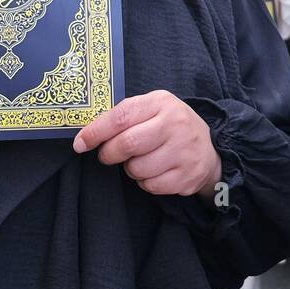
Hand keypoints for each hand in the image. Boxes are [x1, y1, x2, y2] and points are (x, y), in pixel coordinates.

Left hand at [73, 90, 222, 197]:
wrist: (209, 148)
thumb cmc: (169, 126)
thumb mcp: (152, 109)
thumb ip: (124, 117)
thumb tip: (87, 135)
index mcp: (161, 103)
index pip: (121, 116)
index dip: (96, 132)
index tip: (80, 143)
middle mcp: (175, 124)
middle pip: (127, 144)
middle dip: (109, 153)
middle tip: (108, 155)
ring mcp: (183, 151)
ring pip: (137, 168)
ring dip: (130, 169)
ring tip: (141, 160)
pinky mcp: (186, 176)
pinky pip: (150, 185)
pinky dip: (145, 182)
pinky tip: (155, 171)